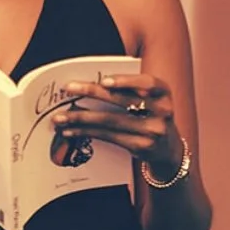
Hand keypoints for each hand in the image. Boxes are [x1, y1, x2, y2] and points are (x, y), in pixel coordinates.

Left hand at [54, 75, 184, 176]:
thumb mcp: (150, 100)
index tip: (105, 80)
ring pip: (111, 121)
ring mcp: (152, 131)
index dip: (127, 81)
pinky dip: (87, 133)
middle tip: (68, 88)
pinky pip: (109, 137)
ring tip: (60, 117)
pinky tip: (71, 131)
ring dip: (81, 118)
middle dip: (92, 92)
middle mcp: (162, 111)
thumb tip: (90, 83)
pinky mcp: (140, 146)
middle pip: (123, 101)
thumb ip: (130, 90)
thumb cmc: (151, 116)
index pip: (148, 83)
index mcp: (164, 93)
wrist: (168, 149)